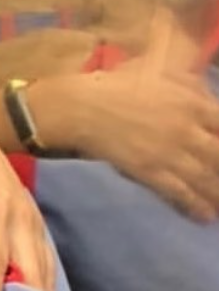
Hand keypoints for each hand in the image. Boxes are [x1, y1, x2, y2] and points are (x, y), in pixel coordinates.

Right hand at [70, 64, 218, 220]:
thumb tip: (212, 101)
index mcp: (195, 104)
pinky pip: (178, 191)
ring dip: (216, 194)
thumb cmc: (121, 85)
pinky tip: (205, 216)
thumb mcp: (164, 73)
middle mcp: (188, 130)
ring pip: (204, 178)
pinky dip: (194, 205)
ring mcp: (168, 153)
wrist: (85, 108)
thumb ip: (193, 87)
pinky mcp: (149, 171)